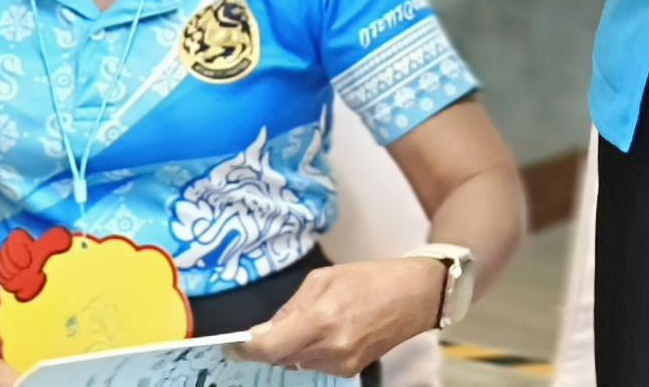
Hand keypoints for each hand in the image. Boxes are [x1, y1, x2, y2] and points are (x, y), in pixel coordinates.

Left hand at [241, 258, 444, 377]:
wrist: (414, 297)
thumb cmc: (369, 278)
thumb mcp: (325, 278)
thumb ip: (291, 307)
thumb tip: (264, 330)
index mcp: (322, 319)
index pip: (269, 347)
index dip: (246, 350)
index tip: (233, 347)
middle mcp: (329, 348)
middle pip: (279, 358)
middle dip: (271, 344)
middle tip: (274, 327)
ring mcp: (340, 364)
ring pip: (296, 362)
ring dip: (292, 347)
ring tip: (314, 322)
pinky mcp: (349, 371)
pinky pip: (315, 365)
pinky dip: (311, 351)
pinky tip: (328, 332)